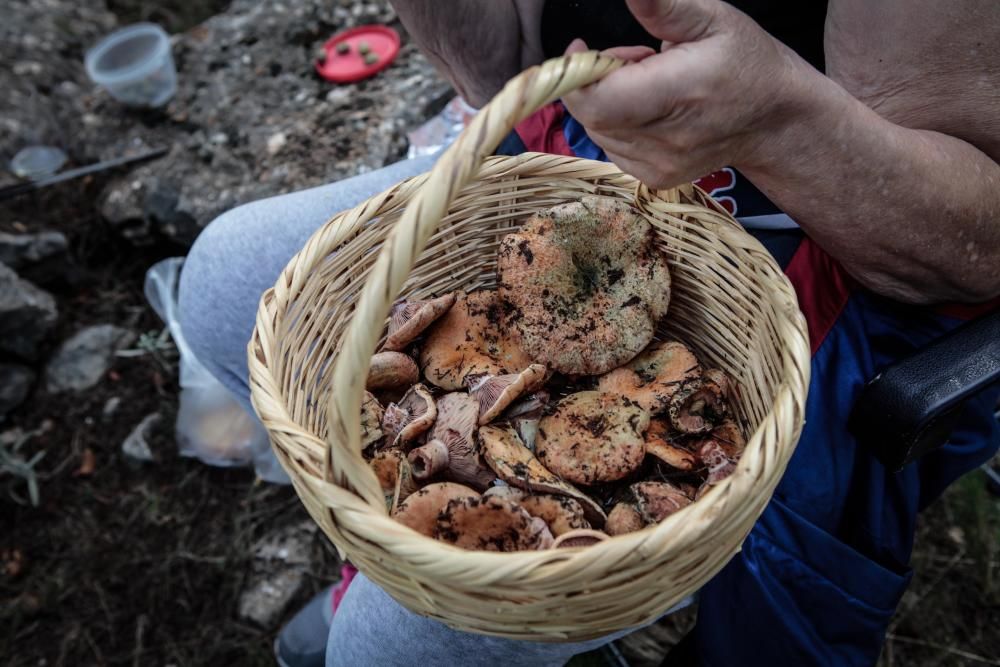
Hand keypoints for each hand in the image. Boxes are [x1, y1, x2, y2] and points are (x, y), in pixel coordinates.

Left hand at [562, 0, 817, 188]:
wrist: (774, 120)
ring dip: (608, 101)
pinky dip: (617, 123)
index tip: (582, 47)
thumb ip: (662, 6)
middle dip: (596, 81)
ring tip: (648, 82)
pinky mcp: (655, 178)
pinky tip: (649, 108)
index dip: (577, 76)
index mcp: (678, 94)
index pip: (597, 101)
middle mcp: (666, 139)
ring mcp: (659, 165)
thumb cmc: (744, 61)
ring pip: (598, 130)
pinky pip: (612, 146)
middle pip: (592, 114)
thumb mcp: (712, 18)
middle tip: (634, 59)